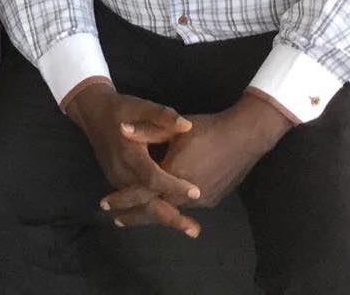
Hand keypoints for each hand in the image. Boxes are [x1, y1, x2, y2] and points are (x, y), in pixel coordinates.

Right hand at [64, 84, 200, 236]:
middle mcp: (122, 173)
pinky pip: (137, 202)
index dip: (173, 185)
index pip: (153, 177)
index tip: (196, 191)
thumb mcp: (141, 106)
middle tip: (194, 230)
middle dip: (171, 217)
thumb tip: (186, 126)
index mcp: (129, 154)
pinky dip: (154, 212)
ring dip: (165, 218)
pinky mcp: (118, 183)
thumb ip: (163, 116)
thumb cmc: (122, 109)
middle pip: (147, 202)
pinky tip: (172, 218)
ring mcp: (118, 181)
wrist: (94, 113)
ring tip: (190, 228)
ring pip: (142, 206)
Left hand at [107, 94, 290, 226]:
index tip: (106, 205)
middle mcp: (186, 195)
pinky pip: (187, 206)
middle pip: (155, 209)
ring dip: (155, 210)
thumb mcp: (173, 129)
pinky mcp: (213, 200)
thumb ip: (146, 132)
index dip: (123, 199)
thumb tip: (121, 129)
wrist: (243, 137)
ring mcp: (202, 201)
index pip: (141, 193)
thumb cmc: (205, 129)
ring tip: (138, 212)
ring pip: (172, 209)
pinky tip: (167, 201)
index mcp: (172, 175)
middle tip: (117, 219)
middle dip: (135, 215)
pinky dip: (173, 205)